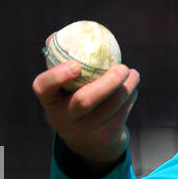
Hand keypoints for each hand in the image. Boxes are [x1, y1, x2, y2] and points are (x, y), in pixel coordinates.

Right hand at [33, 35, 139, 165]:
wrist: (90, 143)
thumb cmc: (75, 100)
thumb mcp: (64, 86)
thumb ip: (60, 61)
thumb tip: (56, 35)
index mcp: (50, 101)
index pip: (44, 87)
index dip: (57, 75)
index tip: (76, 64)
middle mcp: (62, 119)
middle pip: (84, 100)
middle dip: (108, 82)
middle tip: (123, 67)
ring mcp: (83, 132)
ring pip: (109, 107)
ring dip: (126, 88)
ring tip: (133, 74)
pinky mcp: (104, 138)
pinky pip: (120, 115)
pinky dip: (130, 99)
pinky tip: (132, 89)